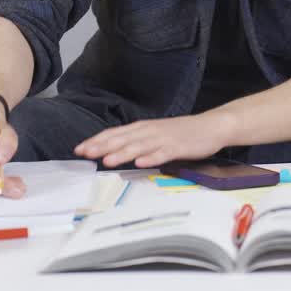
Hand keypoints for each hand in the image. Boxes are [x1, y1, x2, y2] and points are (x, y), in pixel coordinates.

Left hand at [74, 113, 232, 167]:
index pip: (115, 133)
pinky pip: (162, 153)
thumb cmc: (181, 132)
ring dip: (122, 153)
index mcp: (143, 128)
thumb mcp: (155, 133)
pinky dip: (151, 158)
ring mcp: (164, 138)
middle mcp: (150, 131)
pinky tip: (140, 163)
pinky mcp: (178, 147)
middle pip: (123, 138)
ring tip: (107, 161)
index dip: (97, 141)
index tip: (79, 148)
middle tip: (85, 154)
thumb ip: (136, 140)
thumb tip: (113, 149)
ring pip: (139, 146)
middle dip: (103, 146)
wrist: (210, 126)